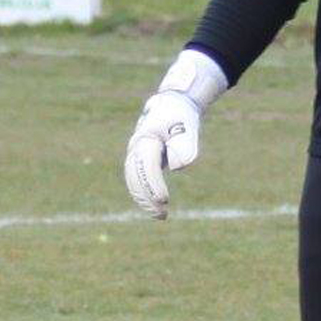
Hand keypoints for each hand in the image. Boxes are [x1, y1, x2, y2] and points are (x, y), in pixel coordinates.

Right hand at [123, 49, 227, 218]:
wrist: (172, 105)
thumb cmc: (180, 116)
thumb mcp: (187, 126)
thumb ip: (185, 145)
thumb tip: (177, 168)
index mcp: (146, 138)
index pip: (147, 166)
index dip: (153, 184)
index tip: (164, 199)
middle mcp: (136, 147)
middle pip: (136, 176)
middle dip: (147, 197)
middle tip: (162, 214)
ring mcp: (135, 153)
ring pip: (133, 180)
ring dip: (144, 200)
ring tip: (160, 215)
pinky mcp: (139, 160)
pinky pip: (136, 180)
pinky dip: (143, 195)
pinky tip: (154, 208)